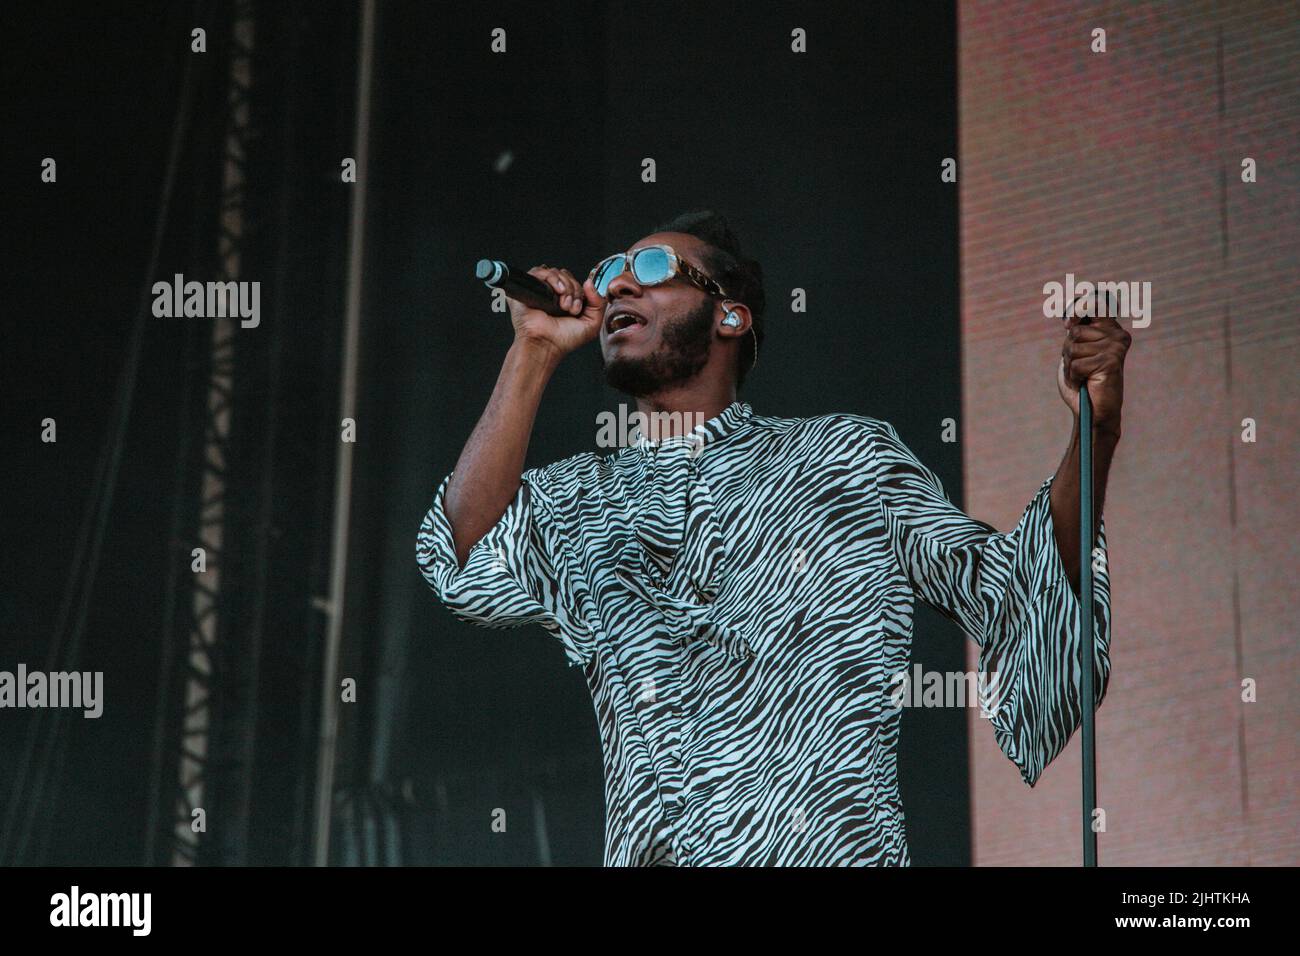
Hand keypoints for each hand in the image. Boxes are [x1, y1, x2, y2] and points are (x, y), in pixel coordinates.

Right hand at [509, 265, 604, 358]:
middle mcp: (553, 294)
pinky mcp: (528, 287)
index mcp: (567, 300)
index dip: (581, 292)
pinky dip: (552, 278)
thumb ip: (599, 303)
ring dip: (565, 287)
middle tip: (570, 309)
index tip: (577, 309)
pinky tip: (556, 292)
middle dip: (573, 291)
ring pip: (556, 272)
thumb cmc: (563, 340)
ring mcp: (541, 289)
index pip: (576, 282)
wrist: (545, 344)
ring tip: (562, 305)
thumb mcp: (591, 324)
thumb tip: (590, 283)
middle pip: (567, 275)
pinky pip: (540, 271)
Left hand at [1056, 292, 1131, 435]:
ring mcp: (1116, 347)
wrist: (1094, 410)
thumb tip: (1069, 320)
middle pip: (1074, 332)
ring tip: (1084, 376)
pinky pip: (1076, 364)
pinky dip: (1073, 377)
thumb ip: (1076, 333)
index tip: (1067, 322)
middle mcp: (1117, 335)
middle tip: (1080, 366)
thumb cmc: (1084, 380)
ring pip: (1073, 348)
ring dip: (1070, 366)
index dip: (1077, 309)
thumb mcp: (1076, 352)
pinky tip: (1085, 382)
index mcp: (1110, 329)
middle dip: (1068, 351)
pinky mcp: (1111, 361)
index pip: (1095, 304)